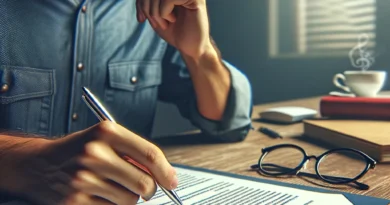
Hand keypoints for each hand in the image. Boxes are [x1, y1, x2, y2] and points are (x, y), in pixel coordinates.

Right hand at [0, 122, 176, 204]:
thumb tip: (163, 174)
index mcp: (106, 132)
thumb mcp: (104, 139)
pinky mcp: (75, 200)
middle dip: (150, 189)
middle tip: (146, 189)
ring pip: (130, 200)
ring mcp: (84, 178)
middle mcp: (94, 153)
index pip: (150, 154)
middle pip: (144, 182)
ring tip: (114, 188)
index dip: (166, 171)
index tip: (172, 181)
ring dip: (129, 198)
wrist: (37, 164)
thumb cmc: (76, 150)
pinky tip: (100, 195)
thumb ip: (133, 152)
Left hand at [136, 0, 213, 58]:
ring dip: (155, 12)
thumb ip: (146, 3)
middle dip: (146, 8)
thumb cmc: (175, 32)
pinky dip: (164, 12)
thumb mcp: (154, 15)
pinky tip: (173, 20)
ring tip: (165, 24)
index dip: (140, 3)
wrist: (191, 48)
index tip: (141, 19)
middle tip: (156, 24)